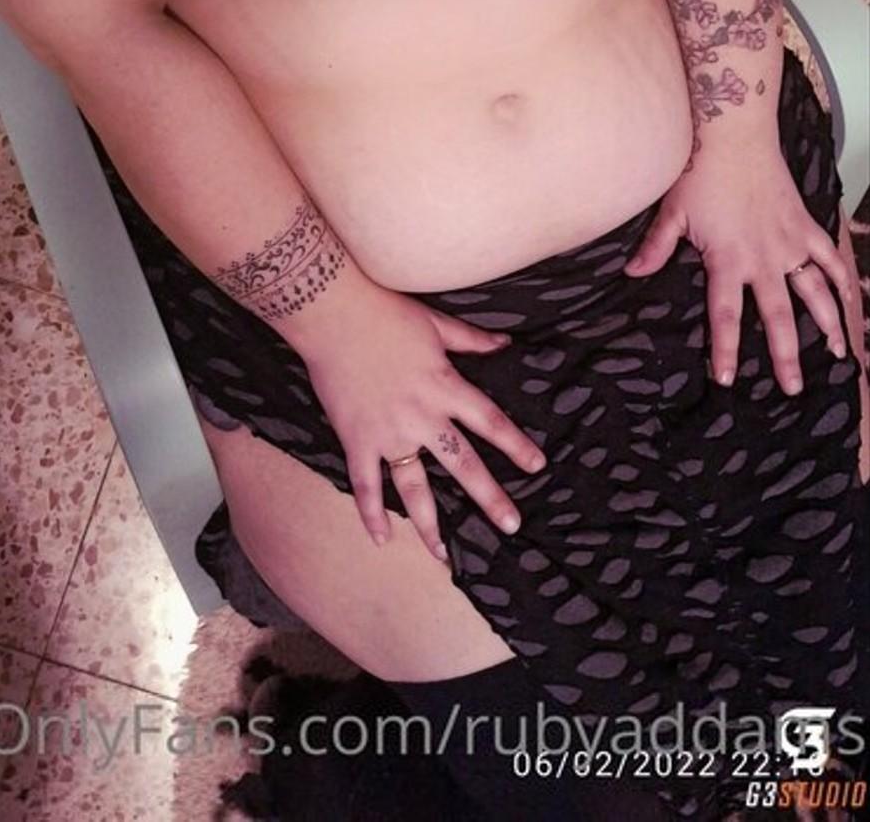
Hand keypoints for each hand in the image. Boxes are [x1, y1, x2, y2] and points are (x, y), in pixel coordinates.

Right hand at [300, 277, 546, 561]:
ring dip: (430, 523)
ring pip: (414, 487)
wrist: (333, 315)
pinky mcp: (356, 440)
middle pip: (463, 464)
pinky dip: (371, 514)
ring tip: (444, 555)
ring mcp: (388, 433)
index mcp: (445, 387)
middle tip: (511, 525)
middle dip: (489, 497)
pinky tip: (382, 539)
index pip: (489, 421)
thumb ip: (471, 340)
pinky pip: (365, 485)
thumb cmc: (385, 313)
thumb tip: (505, 343)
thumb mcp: (435, 324)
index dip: (515, 444)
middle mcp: (421, 417)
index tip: (537, 466)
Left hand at [623, 147, 855, 393]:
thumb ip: (655, 248)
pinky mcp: (805, 225)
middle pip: (778, 317)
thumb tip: (631, 273)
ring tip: (835, 355)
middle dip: (785, 356)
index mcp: (728, 261)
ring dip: (827, 325)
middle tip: (794, 388)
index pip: (727, 315)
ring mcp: (790, 243)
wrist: (734, 135)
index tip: (727, 380)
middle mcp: (764, 259)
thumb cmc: (698, 171)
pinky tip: (854, 303)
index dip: (727, 349)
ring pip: (815, 294)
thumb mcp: (671, 212)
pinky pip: (831, 258)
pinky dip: (845, 280)